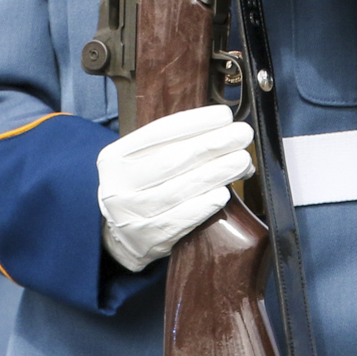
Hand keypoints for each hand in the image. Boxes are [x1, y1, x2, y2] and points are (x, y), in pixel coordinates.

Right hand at [97, 103, 254, 272]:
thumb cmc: (138, 190)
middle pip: (172, 160)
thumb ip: (172, 146)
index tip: (223, 116)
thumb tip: (221, 132)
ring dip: (215, 174)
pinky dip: (203, 205)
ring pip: (179, 190)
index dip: (194, 123)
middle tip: (242, 135)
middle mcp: (117, 185)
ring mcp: (130, 214)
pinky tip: (222, 194)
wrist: (117, 238)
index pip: (158, 133)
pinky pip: (179, 220)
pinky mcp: (146, 239)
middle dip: (212, 145)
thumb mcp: (139, 163)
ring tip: (242, 162)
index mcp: (114, 157)